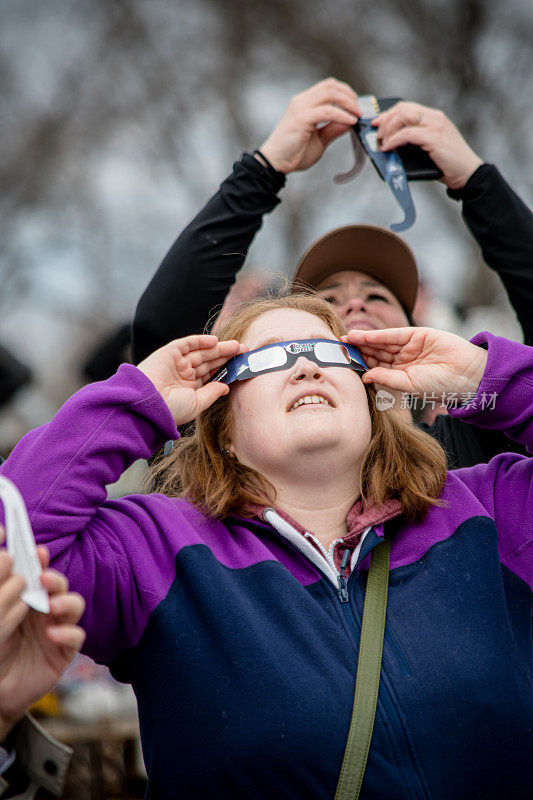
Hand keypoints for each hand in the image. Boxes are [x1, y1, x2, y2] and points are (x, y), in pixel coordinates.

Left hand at [0, 536, 84, 738]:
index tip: (38, 552)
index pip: (39, 572)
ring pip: (74, 605)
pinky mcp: (65, 650)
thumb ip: (3, 595)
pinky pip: (76, 636)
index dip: (41, 561)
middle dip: (54, 579)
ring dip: (65, 602)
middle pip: (59, 585)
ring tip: (51, 607)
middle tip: (43, 579)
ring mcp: (57, 628)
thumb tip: (7, 559)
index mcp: (28, 598)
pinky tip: (51, 636)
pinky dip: (67, 633)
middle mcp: (45, 609)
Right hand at [136, 334, 247, 424]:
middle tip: (243, 351)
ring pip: (201, 352)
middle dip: (226, 356)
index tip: (241, 365)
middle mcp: (183, 375)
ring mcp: (176, 363)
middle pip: (209, 362)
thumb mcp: (197, 404)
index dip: (226, 369)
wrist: (147, 403)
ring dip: (218, 348)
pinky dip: (200, 341)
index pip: (211, 375)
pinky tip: (215, 341)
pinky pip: (187, 344)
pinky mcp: (168, 353)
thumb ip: (212, 393)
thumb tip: (226, 386)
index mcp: (189, 389)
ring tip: (236, 346)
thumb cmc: (170, 409)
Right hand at [258, 78, 360, 173]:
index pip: (327, 87)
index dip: (345, 92)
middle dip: (349, 95)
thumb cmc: (294, 154)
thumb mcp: (320, 140)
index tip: (355, 105)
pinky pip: (328, 111)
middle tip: (359, 109)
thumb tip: (350, 121)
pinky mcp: (302, 118)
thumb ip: (333, 129)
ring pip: (330, 93)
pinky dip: (342, 115)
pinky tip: (351, 122)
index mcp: (304, 104)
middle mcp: (301, 101)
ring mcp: (301, 108)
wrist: (276, 163)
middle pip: (331, 85)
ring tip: (357, 115)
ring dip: (348, 103)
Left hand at [343, 327, 487, 397]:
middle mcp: (403, 360)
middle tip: (338, 350)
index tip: (342, 364)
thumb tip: (364, 376)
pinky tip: (360, 336)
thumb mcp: (409, 384)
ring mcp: (409, 347)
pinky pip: (392, 334)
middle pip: (375, 354)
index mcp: (401, 375)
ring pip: (381, 343)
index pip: (375, 368)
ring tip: (345, 341)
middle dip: (357, 351)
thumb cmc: (440, 385)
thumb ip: (387, 378)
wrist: (466, 374)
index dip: (359, 365)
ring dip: (363, 341)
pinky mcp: (416, 334)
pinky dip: (376, 335)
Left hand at [372, 102, 482, 189]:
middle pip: (403, 108)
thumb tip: (391, 144)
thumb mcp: (430, 148)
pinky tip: (388, 147)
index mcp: (435, 117)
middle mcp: (435, 118)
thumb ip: (415, 141)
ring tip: (383, 142)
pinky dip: (394, 140)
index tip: (377, 123)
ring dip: (389, 128)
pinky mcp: (434, 138)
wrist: (468, 173)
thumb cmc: (448, 165)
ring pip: (404, 116)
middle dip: (385, 119)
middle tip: (377, 134)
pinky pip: (407, 134)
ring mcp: (435, 126)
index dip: (389, 113)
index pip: (407, 107)